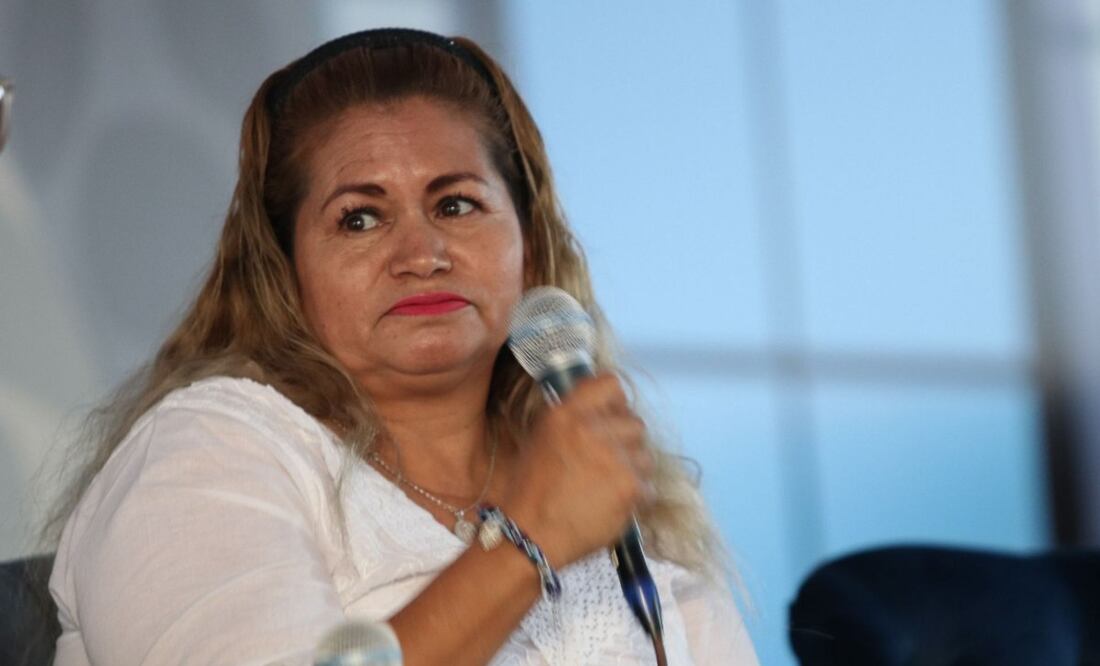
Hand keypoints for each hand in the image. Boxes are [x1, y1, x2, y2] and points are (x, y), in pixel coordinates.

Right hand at [502, 373, 654, 567]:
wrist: (530, 536)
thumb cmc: (531, 491)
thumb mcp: (542, 438)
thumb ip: (573, 420)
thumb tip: (604, 413)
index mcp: (565, 413)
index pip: (610, 384)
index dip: (615, 403)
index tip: (610, 419)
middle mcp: (591, 428)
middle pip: (634, 422)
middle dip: (626, 442)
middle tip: (608, 463)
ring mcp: (615, 456)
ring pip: (645, 454)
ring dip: (632, 470)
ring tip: (608, 487)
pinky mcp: (630, 485)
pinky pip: (647, 484)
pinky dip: (635, 497)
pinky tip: (611, 505)